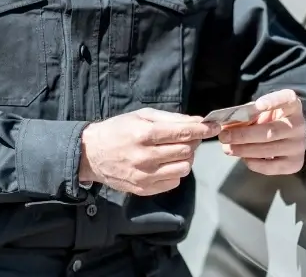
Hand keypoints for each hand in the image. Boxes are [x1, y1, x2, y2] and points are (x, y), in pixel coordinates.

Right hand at [79, 108, 220, 195]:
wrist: (91, 154)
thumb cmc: (118, 130)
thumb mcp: (142, 116)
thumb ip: (171, 118)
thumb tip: (198, 121)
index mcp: (144, 135)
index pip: (183, 133)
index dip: (203, 129)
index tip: (214, 126)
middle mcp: (145, 157)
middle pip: (187, 151)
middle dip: (193, 142)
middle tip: (188, 137)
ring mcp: (144, 176)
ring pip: (184, 169)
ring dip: (186, 159)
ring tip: (176, 151)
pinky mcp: (143, 189)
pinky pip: (173, 182)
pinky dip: (175, 172)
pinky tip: (165, 164)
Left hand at [219, 89, 305, 174]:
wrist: (288, 138)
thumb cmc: (270, 120)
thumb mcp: (260, 112)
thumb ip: (246, 116)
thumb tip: (226, 128)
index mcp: (292, 105)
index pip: (287, 99)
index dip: (273, 101)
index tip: (257, 105)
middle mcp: (299, 125)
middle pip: (271, 131)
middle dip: (244, 135)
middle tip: (224, 136)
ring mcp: (299, 146)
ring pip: (269, 149)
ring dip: (244, 150)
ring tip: (228, 148)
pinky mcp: (295, 163)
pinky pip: (271, 166)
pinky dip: (254, 163)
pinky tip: (243, 158)